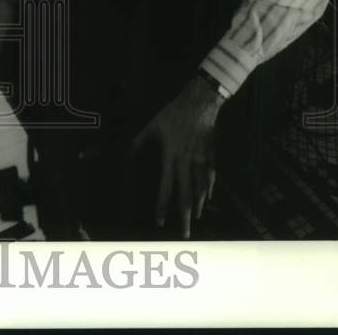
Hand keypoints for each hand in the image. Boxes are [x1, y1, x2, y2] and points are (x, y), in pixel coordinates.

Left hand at [129, 74, 224, 238]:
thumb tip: (126, 154)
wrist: (200, 103)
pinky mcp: (211, 156)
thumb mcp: (152, 126)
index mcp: (171, 157)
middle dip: (185, 216)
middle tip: (184, 234)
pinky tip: (207, 198)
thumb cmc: (173, 114)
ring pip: (200, 190)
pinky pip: (210, 178)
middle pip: (186, 195)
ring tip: (195, 219)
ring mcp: (202, 161)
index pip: (165, 188)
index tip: (159, 222)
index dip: (162, 206)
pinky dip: (208, 190)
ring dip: (197, 206)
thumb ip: (139, 142)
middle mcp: (187, 163)